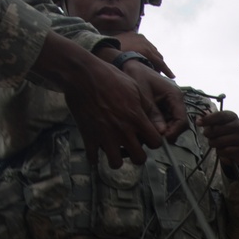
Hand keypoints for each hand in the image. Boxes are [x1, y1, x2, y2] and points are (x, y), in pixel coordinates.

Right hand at [33, 34, 179, 166]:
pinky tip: (96, 148)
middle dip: (137, 155)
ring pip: (116, 164)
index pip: (155, 143)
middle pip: (139, 158)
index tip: (147, 138)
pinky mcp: (88, 136)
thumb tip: (156, 120)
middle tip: (131, 147)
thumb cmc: (109, 77)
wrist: (82, 74)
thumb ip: (146, 106)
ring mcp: (105, 136)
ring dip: (116, 159)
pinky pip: (93, 158)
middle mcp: (123, 131)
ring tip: (114, 150)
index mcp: (136, 119)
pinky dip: (94, 156)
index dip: (153, 142)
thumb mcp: (134, 87)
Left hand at [115, 60, 187, 145]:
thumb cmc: (137, 76)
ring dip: (163, 130)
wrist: (131, 65)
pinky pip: (166, 120)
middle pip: (179, 124)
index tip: (163, 139)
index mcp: (175, 95)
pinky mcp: (165, 106)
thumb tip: (162, 133)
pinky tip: (148, 126)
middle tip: (154, 138)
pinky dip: (159, 125)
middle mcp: (176, 100)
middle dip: (168, 132)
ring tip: (149, 132)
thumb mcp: (144, 96)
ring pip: (173, 124)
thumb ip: (153, 114)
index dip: (174, 132)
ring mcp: (171, 104)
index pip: (182, 119)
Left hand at [199, 109, 238, 167]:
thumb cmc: (223, 134)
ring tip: (213, 143)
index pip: (219, 116)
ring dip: (213, 143)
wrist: (235, 149)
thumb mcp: (216, 124)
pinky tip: (221, 150)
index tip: (198, 123)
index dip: (208, 119)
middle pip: (218, 129)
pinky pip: (225, 151)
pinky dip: (220, 152)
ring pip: (220, 141)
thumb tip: (199, 118)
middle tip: (206, 135)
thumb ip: (208, 119)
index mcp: (232, 117)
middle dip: (208, 133)